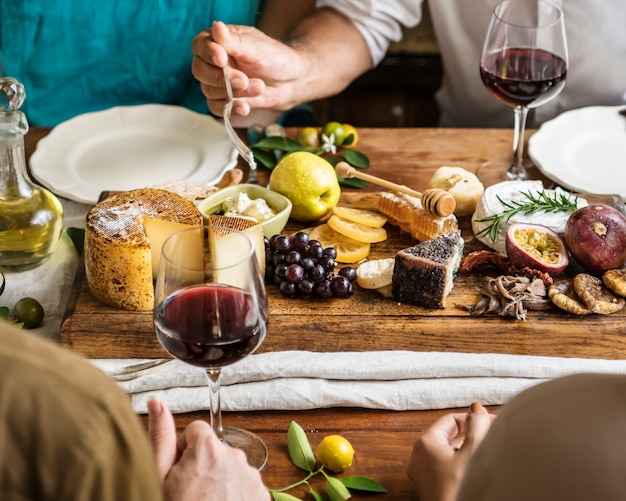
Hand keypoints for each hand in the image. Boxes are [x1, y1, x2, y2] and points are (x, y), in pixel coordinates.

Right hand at [148, 398, 268, 500]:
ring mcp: (252, 478)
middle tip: (190, 492)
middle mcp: (236, 457)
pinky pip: (245, 486)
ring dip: (220, 481)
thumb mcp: (158, 477)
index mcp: (208, 448)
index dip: (184, 450)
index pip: (197, 431)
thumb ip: (161, 435)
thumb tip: (157, 401)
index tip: (179, 471)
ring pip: (231, 468)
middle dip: (203, 465)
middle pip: (216, 450)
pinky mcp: (263, 497)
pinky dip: (235, 496)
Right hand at [191, 21, 305, 117]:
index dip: (208, 53)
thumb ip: (235, 42)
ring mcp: (216, 81)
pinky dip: (231, 109)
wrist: (290, 81)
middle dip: (222, 78)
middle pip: (200, 71)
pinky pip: (216, 108)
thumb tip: (217, 27)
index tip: (222, 59)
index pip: (200, 46)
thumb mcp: (256, 48)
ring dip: (234, 93)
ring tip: (259, 87)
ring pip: (210, 91)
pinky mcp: (224, 99)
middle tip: (244, 80)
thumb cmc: (274, 58)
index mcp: (218, 41)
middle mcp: (212, 61)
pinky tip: (245, 107)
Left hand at [407, 402, 495, 500]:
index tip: (492, 423)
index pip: (451, 420)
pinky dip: (459, 465)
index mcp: (425, 442)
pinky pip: (444, 468)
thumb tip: (476, 408)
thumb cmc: (462, 487)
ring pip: (446, 453)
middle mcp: (418, 456)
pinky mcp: (428, 488)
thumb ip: (476, 425)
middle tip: (492, 438)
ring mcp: (421, 474)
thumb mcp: (474, 450)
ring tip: (486, 455)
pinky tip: (474, 470)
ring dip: (466, 450)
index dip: (473, 419)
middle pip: (448, 436)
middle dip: (471, 435)